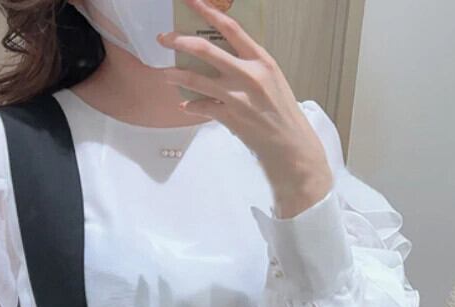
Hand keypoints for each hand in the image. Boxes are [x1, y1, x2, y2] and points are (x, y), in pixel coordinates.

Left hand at [157, 0, 333, 217]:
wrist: (290, 145)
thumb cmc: (282, 113)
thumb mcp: (271, 80)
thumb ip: (248, 66)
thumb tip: (223, 56)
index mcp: (261, 60)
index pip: (230, 27)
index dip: (206, 10)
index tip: (189, 0)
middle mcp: (248, 74)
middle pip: (205, 50)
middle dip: (179, 41)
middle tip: (164, 38)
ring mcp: (237, 97)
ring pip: (196, 79)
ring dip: (176, 75)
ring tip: (165, 74)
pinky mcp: (230, 118)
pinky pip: (201, 107)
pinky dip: (191, 106)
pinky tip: (185, 105)